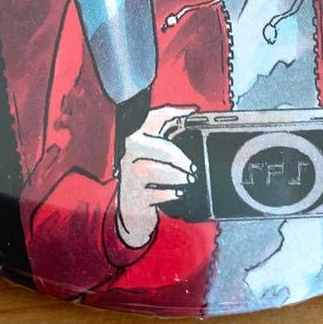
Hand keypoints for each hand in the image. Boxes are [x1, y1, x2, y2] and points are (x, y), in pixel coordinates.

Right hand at [116, 105, 197, 248]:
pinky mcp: (134, 198)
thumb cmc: (147, 178)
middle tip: (192, 167)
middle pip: (156, 147)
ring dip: (176, 176)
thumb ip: (166, 131)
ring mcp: (130, 177)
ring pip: (154, 170)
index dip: (173, 111)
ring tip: (189, 180)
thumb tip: (190, 110)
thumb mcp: (153, 153)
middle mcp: (129, 155)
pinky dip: (169, 193)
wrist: (132, 213)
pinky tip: (178, 193)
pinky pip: (153, 193)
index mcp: (136, 140)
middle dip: (178, 156)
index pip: (153, 118)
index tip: (192, 112)